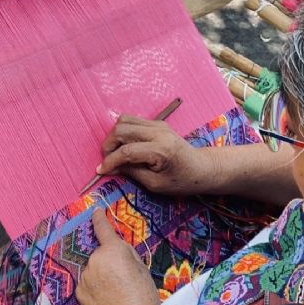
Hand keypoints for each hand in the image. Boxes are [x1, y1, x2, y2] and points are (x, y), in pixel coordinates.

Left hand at [76, 209, 160, 304]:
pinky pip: (88, 283)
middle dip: (109, 260)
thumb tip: (118, 249)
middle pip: (100, 254)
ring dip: (101, 274)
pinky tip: (107, 298)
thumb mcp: (143, 270)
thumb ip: (127, 254)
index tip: (96, 210)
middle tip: (124, 277)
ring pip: (93, 269)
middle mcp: (94, 260)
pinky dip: (95, 287)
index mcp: (113, 251)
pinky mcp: (79, 292)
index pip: (103, 228)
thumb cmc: (143, 299)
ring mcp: (85, 277)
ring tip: (117, 291)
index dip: (99, 218)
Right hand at [98, 115, 217, 195]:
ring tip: (115, 152)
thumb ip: (131, 172)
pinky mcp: (157, 122)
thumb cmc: (181, 180)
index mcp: (160, 150)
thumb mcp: (155, 184)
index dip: (110, 161)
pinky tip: (126, 146)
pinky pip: (133, 121)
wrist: (202, 168)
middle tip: (108, 160)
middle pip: (122, 129)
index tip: (100, 170)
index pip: (126, 151)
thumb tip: (110, 168)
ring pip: (124, 120)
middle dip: (109, 145)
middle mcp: (158, 132)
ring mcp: (158, 124)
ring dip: (115, 136)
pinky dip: (124, 132)